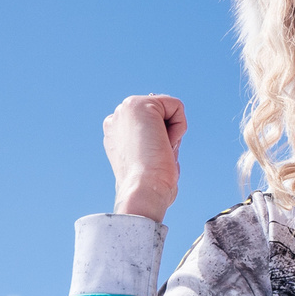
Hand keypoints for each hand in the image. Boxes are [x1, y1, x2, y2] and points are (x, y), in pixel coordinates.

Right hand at [104, 94, 187, 220]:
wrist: (142, 191)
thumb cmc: (150, 188)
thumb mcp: (149, 164)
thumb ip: (153, 148)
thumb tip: (167, 144)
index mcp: (115, 133)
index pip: (152, 124)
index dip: (161, 142)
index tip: (151, 161)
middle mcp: (116, 118)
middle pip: (161, 115)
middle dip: (167, 135)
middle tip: (155, 157)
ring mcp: (124, 109)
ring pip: (169, 109)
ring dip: (173, 133)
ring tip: (158, 151)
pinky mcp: (138, 104)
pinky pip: (176, 106)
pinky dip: (179, 126)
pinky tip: (163, 144)